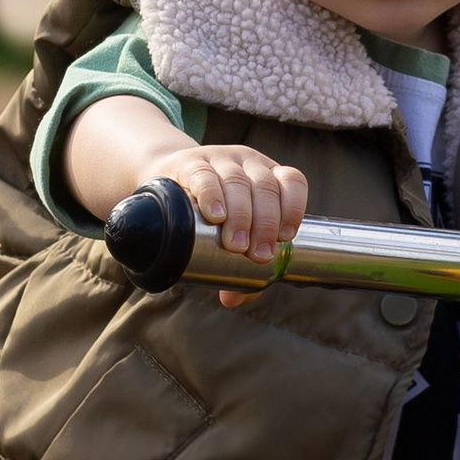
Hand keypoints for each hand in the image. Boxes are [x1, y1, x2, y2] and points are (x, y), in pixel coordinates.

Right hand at [163, 138, 308, 264]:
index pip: (293, 182)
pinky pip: (205, 175)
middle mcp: (249, 164)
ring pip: (238, 182)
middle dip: (265, 224)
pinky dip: (212, 195)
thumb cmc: (208, 214)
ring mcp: (220, 159)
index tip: (285, 237)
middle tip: (257, 255)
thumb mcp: (228, 232)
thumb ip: (236, 267)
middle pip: (266, 188)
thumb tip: (233, 300)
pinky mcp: (190, 162)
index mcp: (268, 176)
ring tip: (234, 245)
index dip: (294, 208)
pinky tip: (215, 215)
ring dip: (240, 215)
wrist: (166, 183)